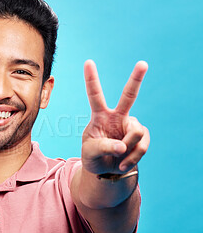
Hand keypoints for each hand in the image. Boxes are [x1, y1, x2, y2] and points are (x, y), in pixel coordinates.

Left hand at [81, 60, 149, 174]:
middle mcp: (117, 116)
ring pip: (135, 132)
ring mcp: (131, 125)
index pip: (94, 95)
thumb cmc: (94, 157)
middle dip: (136, 79)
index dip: (91, 79)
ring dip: (127, 150)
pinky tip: (123, 163)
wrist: (106, 170)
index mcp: (99, 116)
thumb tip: (122, 146)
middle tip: (143, 63)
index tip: (88, 62)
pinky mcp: (142, 137)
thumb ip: (102, 147)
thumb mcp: (90, 153)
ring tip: (117, 157)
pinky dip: (132, 158)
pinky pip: (142, 146)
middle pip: (129, 95)